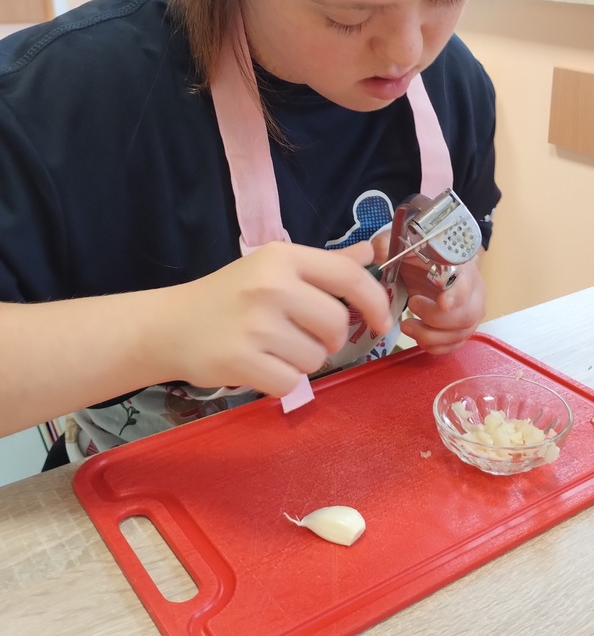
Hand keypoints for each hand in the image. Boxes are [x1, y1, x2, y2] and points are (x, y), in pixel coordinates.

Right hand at [154, 240, 393, 395]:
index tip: (382, 321)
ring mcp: (256, 324)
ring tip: (274, 349)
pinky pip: (292, 382)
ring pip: (317, 357)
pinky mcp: (242, 360)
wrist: (170, 325)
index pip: (348, 276)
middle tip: (302, 336)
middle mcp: (272, 286)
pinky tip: (261, 366)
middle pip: (337, 324)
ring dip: (303, 361)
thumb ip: (324, 264)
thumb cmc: (228, 295)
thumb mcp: (273, 267)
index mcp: (283, 257)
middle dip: (329, 338)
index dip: (376, 301)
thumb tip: (369, 252)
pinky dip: (282, 381)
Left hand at [398, 253, 486, 354]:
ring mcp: (472, 311)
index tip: (442, 304)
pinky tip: (418, 336)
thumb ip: (388, 245)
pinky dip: (434, 346)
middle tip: (411, 307)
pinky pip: (454, 345)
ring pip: (460, 334)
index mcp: (462, 265)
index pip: (466, 283)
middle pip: (465, 315)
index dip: (456, 295)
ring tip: (407, 325)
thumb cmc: (420, 256)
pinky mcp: (464, 329)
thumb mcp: (402, 245)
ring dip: (430, 335)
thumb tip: (378, 252)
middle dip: (434, 319)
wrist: (431, 265)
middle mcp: (474, 290)